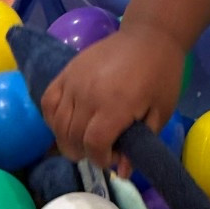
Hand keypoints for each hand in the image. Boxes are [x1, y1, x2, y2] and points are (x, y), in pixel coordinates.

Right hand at [41, 21, 185, 168]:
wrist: (150, 35)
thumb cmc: (161, 74)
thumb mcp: (160, 112)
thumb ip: (139, 144)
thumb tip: (122, 172)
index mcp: (115, 105)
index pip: (93, 144)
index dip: (100, 159)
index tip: (113, 158)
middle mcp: (89, 93)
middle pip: (72, 137)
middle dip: (85, 152)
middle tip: (101, 149)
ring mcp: (74, 80)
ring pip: (57, 123)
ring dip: (67, 139)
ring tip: (84, 140)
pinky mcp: (67, 71)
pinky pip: (48, 101)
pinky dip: (52, 118)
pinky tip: (67, 123)